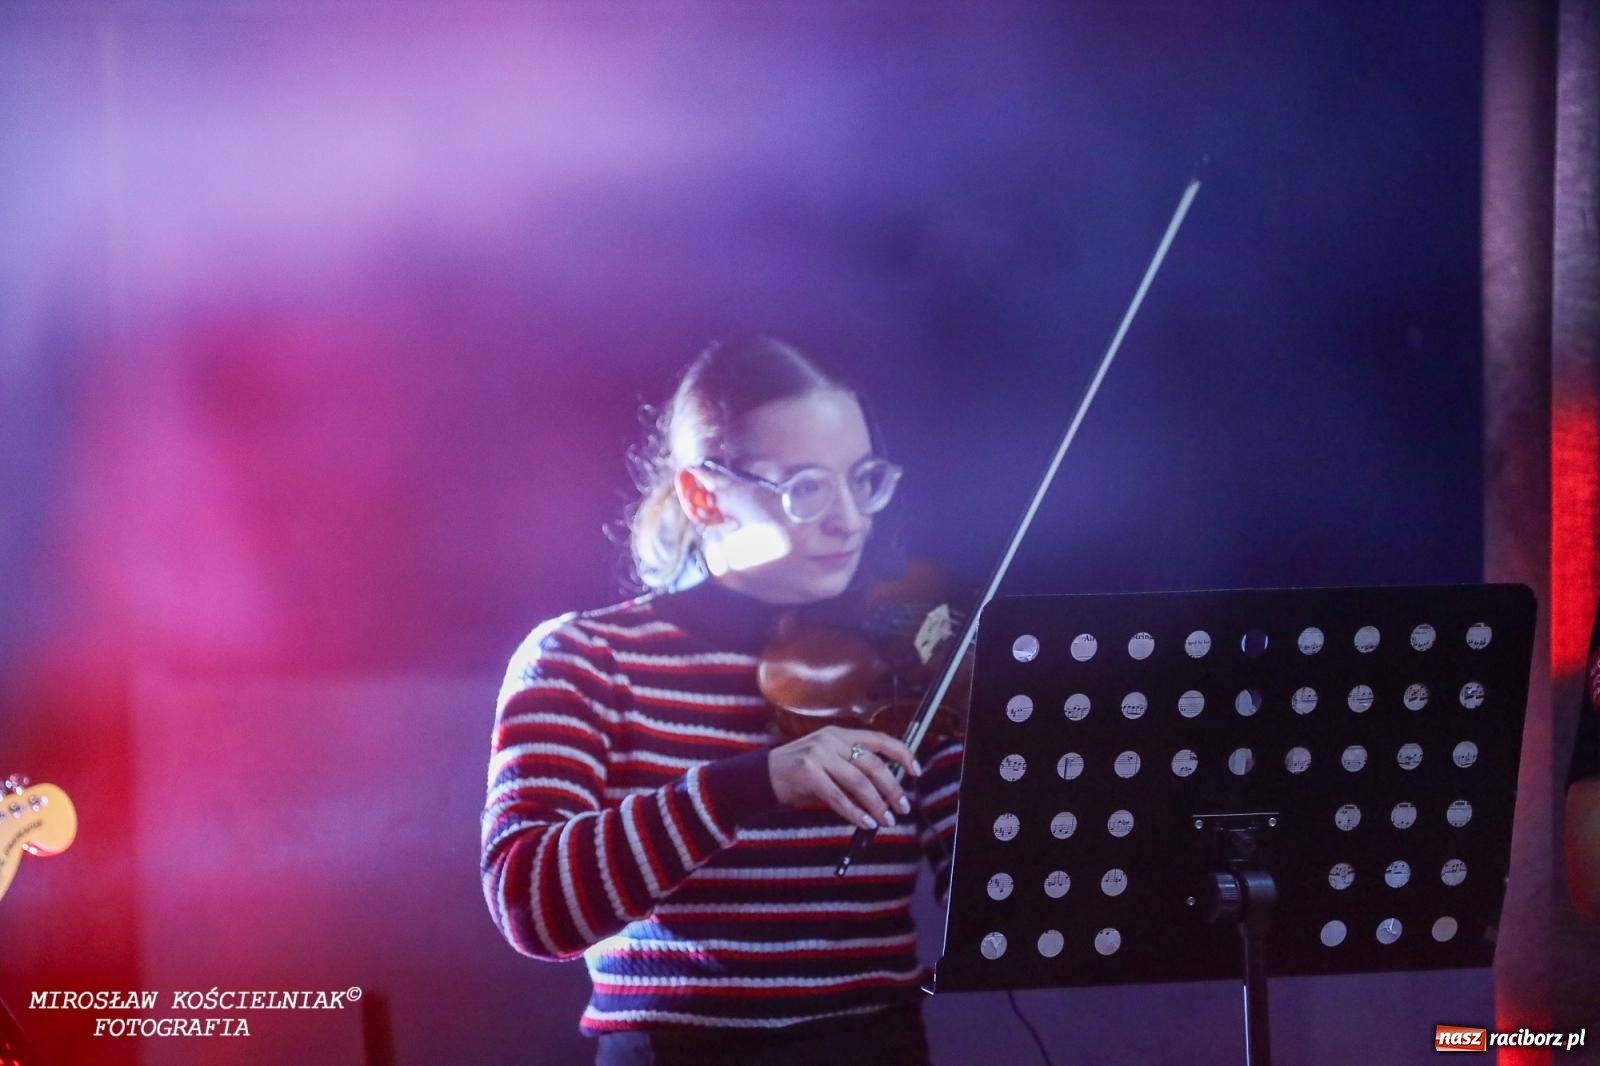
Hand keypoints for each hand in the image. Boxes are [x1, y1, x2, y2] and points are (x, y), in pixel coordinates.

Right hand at [767, 726, 920, 830]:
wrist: (762, 777)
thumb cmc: (800, 775)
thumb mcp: (828, 764)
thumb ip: (853, 770)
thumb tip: (886, 793)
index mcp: (839, 734)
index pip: (880, 739)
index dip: (902, 754)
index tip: (916, 771)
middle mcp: (831, 740)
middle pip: (873, 764)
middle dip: (892, 788)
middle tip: (902, 807)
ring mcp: (818, 755)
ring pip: (859, 782)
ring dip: (876, 805)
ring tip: (886, 820)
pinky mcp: (807, 773)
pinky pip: (838, 797)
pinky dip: (854, 813)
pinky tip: (864, 823)